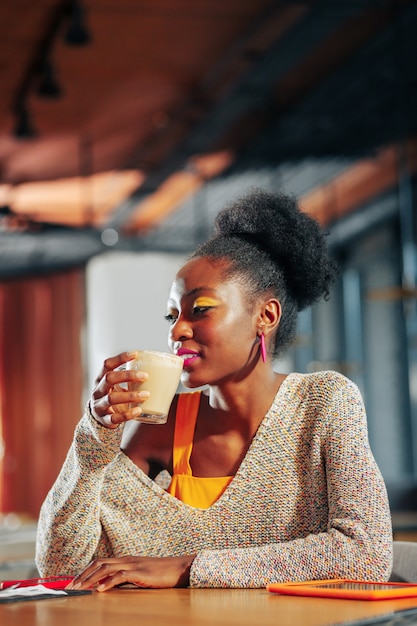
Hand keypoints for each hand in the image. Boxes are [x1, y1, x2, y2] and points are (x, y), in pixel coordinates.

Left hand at [67, 554, 195, 590]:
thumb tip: (108, 586)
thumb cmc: (160, 573)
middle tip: (71, 586)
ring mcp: (133, 564)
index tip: (74, 581)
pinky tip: (100, 590)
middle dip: (83, 574)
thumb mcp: (139, 574)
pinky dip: (108, 582)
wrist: (178, 568)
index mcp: (125, 559)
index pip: (100, 561)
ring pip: (106, 568)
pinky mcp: (140, 572)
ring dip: (91, 578)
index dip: (85, 570)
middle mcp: (126, 559)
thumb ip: (124, 578)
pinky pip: (120, 576)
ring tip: (80, 588)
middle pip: (99, 563)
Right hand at [90, 351, 150, 428]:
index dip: (120, 358)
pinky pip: (115, 417)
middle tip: (145, 376)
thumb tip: (156, 371)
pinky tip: (139, 410)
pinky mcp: (105, 420)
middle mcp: (98, 391)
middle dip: (127, 375)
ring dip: (131, 396)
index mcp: (101, 379)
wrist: (101, 419)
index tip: (135, 354)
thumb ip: (129, 380)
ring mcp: (99, 406)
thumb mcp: (116, 386)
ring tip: (146, 395)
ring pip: (112, 398)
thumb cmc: (114, 398)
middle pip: (109, 378)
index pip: (107, 364)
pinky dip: (128, 414)